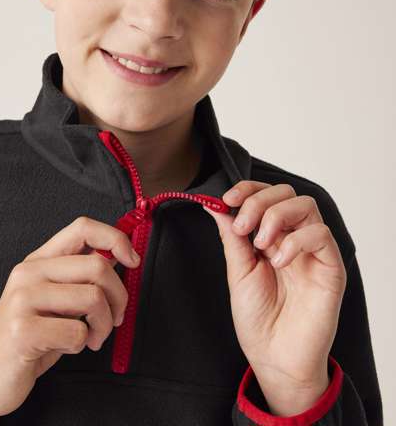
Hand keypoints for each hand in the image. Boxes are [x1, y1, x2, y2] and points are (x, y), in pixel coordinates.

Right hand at [0, 216, 139, 420]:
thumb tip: (121, 254)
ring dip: (104, 325)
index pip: (82, 227)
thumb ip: (80, 275)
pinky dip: (82, 344)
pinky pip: (77, 332)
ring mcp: (22, 300)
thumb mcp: (55, 297)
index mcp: (38, 260)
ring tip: (92, 338)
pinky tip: (66, 348)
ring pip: (93, 298)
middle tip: (115, 318)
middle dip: (119, 297)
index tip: (132, 261)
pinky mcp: (22, 330)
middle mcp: (28, 273)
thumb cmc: (32, 335)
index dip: (115, 238)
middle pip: (97, 266)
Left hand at [204, 181, 346, 413]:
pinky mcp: (331, 267)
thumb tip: (215, 205)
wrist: (274, 358)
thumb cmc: (257, 318)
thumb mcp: (238, 270)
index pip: (266, 195)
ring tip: (260, 244)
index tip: (228, 199)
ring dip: (276, 217)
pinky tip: (279, 261)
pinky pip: (320, 235)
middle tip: (242, 227)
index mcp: (270, 236)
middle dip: (259, 201)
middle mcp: (293, 238)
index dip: (248, 189)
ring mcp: (313, 251)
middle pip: (286, 193)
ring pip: (306, 205)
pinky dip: (296, 241)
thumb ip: (231, 237)